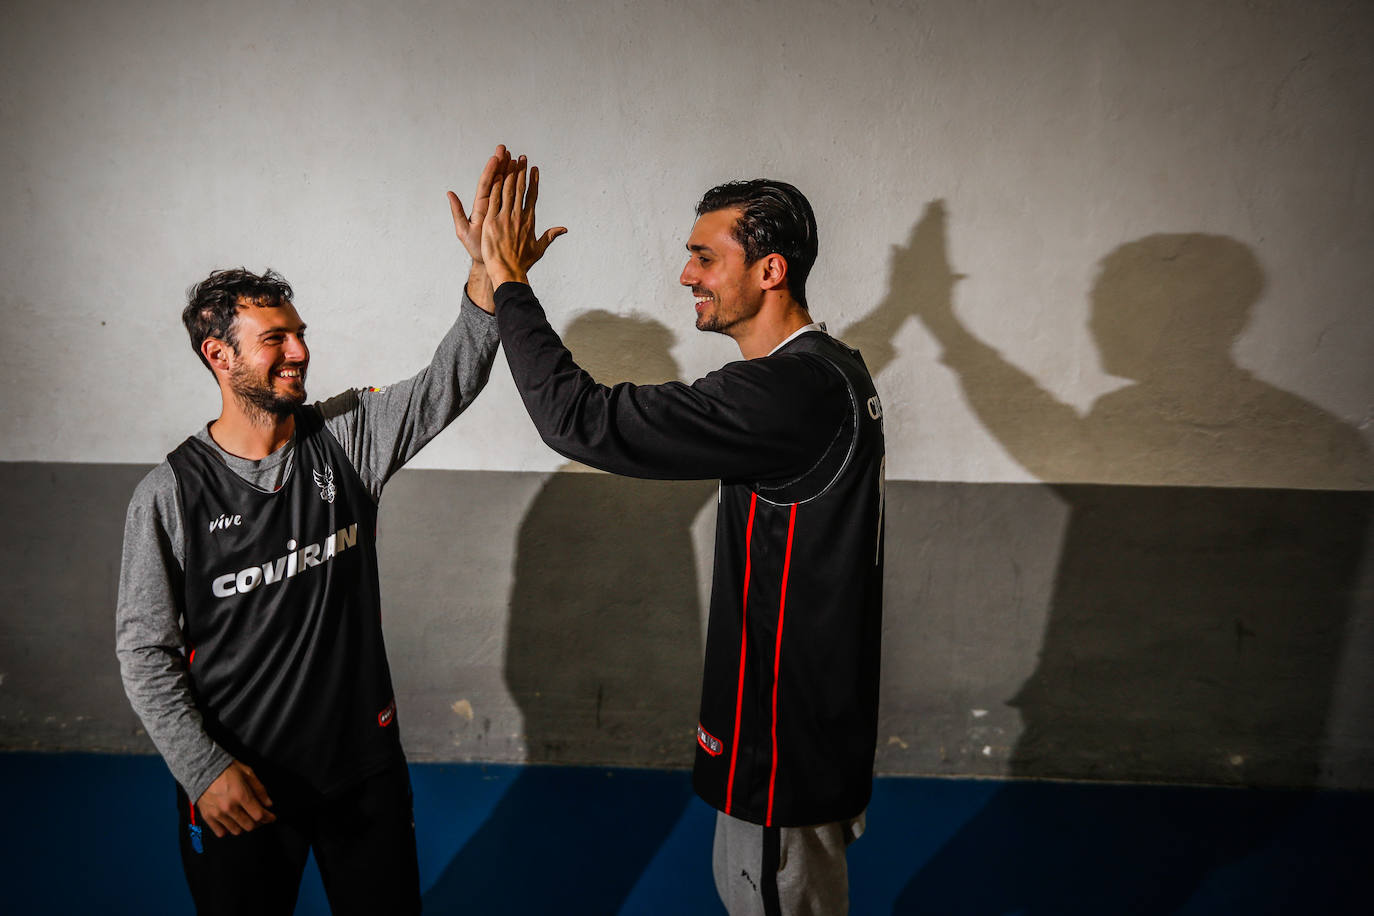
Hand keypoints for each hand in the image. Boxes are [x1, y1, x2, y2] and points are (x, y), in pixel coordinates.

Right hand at [195, 759, 275, 837]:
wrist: (201, 768)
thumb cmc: (226, 768)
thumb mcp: (247, 773)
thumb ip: (259, 789)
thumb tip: (268, 804)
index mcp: (241, 795)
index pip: (259, 815)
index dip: (268, 818)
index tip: (271, 817)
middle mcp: (229, 807)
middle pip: (249, 825)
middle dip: (258, 822)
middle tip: (259, 817)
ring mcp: (217, 813)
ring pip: (236, 831)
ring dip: (243, 826)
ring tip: (245, 819)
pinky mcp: (207, 816)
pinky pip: (220, 832)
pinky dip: (228, 829)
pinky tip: (231, 822)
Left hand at [447, 144, 513, 263]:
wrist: (488, 260)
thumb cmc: (475, 248)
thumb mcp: (463, 231)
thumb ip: (457, 212)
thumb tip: (449, 193)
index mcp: (480, 206)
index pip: (485, 184)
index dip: (490, 170)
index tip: (496, 157)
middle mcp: (489, 204)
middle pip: (495, 180)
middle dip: (500, 164)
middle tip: (505, 149)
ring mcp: (499, 207)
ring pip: (504, 185)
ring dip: (509, 170)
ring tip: (515, 156)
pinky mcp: (507, 213)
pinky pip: (512, 196)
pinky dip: (515, 184)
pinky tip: (520, 174)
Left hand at [481, 156, 566, 287]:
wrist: (508, 272)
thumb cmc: (523, 263)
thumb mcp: (539, 249)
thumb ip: (550, 236)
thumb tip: (564, 229)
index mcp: (529, 221)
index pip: (531, 196)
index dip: (533, 181)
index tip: (534, 170)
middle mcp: (517, 216)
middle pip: (520, 189)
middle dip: (521, 172)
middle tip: (522, 157)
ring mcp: (504, 218)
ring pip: (507, 190)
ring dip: (509, 174)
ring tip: (510, 160)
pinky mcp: (492, 221)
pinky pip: (494, 200)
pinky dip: (496, 186)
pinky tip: (497, 174)